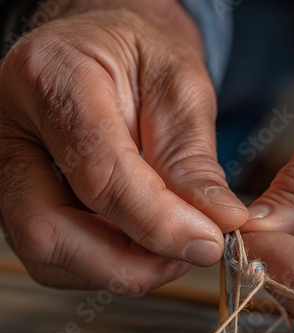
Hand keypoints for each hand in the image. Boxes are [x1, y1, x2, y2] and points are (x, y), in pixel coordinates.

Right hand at [0, 2, 246, 294]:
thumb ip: (194, 162)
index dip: (160, 223)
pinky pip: (56, 260)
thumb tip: (222, 222)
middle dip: (132, 264)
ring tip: (173, 247)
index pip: (99, 174)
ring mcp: (7, 174)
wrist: (106, 53)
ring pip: (47, 255)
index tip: (209, 243)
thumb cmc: (140, 60)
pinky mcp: (20, 203)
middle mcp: (9, 134)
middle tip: (191, 254)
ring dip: (121, 269)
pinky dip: (107, 266)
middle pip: (48, 232)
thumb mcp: (180, 89)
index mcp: (50, 80)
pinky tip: (144, 244)